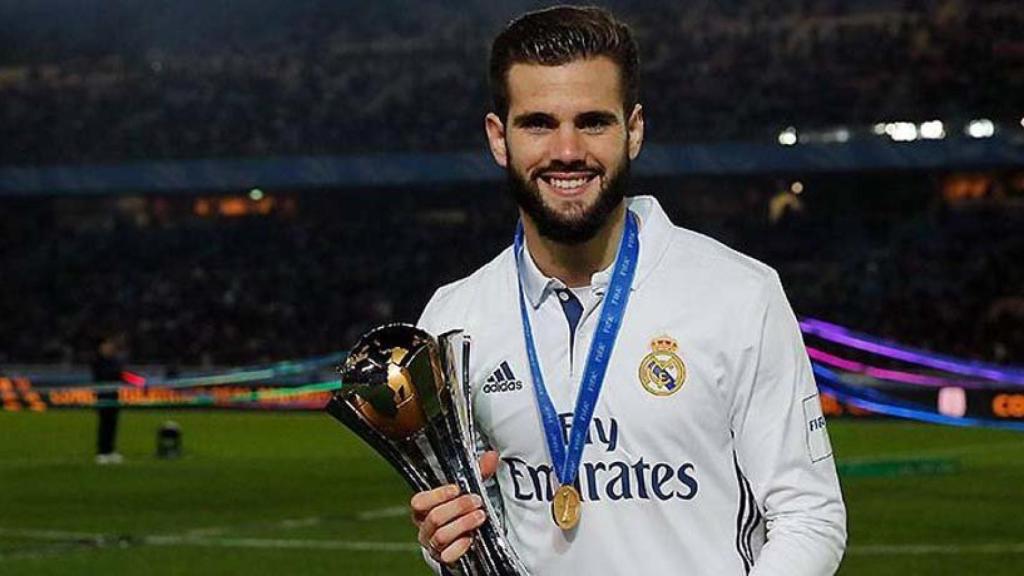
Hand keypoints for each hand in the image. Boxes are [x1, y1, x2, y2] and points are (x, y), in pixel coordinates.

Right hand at [410, 450, 498, 564]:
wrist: (465, 540)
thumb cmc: (462, 512)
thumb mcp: (470, 491)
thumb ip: (478, 473)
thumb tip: (492, 456)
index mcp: (424, 510)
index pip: (418, 502)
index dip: (436, 495)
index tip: (456, 489)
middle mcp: (425, 528)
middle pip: (434, 518)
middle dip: (458, 508)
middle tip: (477, 501)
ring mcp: (433, 545)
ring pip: (441, 536)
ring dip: (463, 524)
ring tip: (480, 516)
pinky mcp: (444, 559)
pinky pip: (447, 556)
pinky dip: (460, 546)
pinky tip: (472, 538)